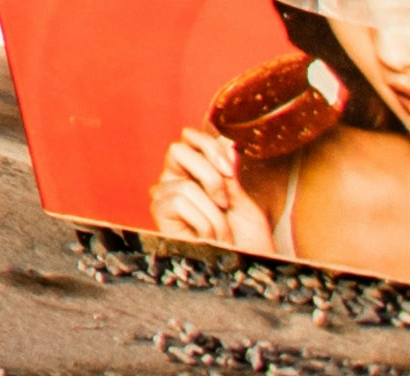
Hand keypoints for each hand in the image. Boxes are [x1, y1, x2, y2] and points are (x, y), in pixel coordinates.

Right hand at [156, 128, 292, 257]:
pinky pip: (178, 202)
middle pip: (178, 151)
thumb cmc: (248, 242)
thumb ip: (230, 175)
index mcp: (198, 173)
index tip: (230, 171)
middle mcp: (177, 180)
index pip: (190, 139)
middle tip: (226, 201)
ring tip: (222, 234)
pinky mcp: (160, 213)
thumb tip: (227, 144)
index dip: (208, 145)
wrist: (245, 270)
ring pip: (185, 184)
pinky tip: (208, 238)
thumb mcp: (245, 203)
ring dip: (214, 214)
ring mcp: (166, 196)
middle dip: (209, 176)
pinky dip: (203, 222)